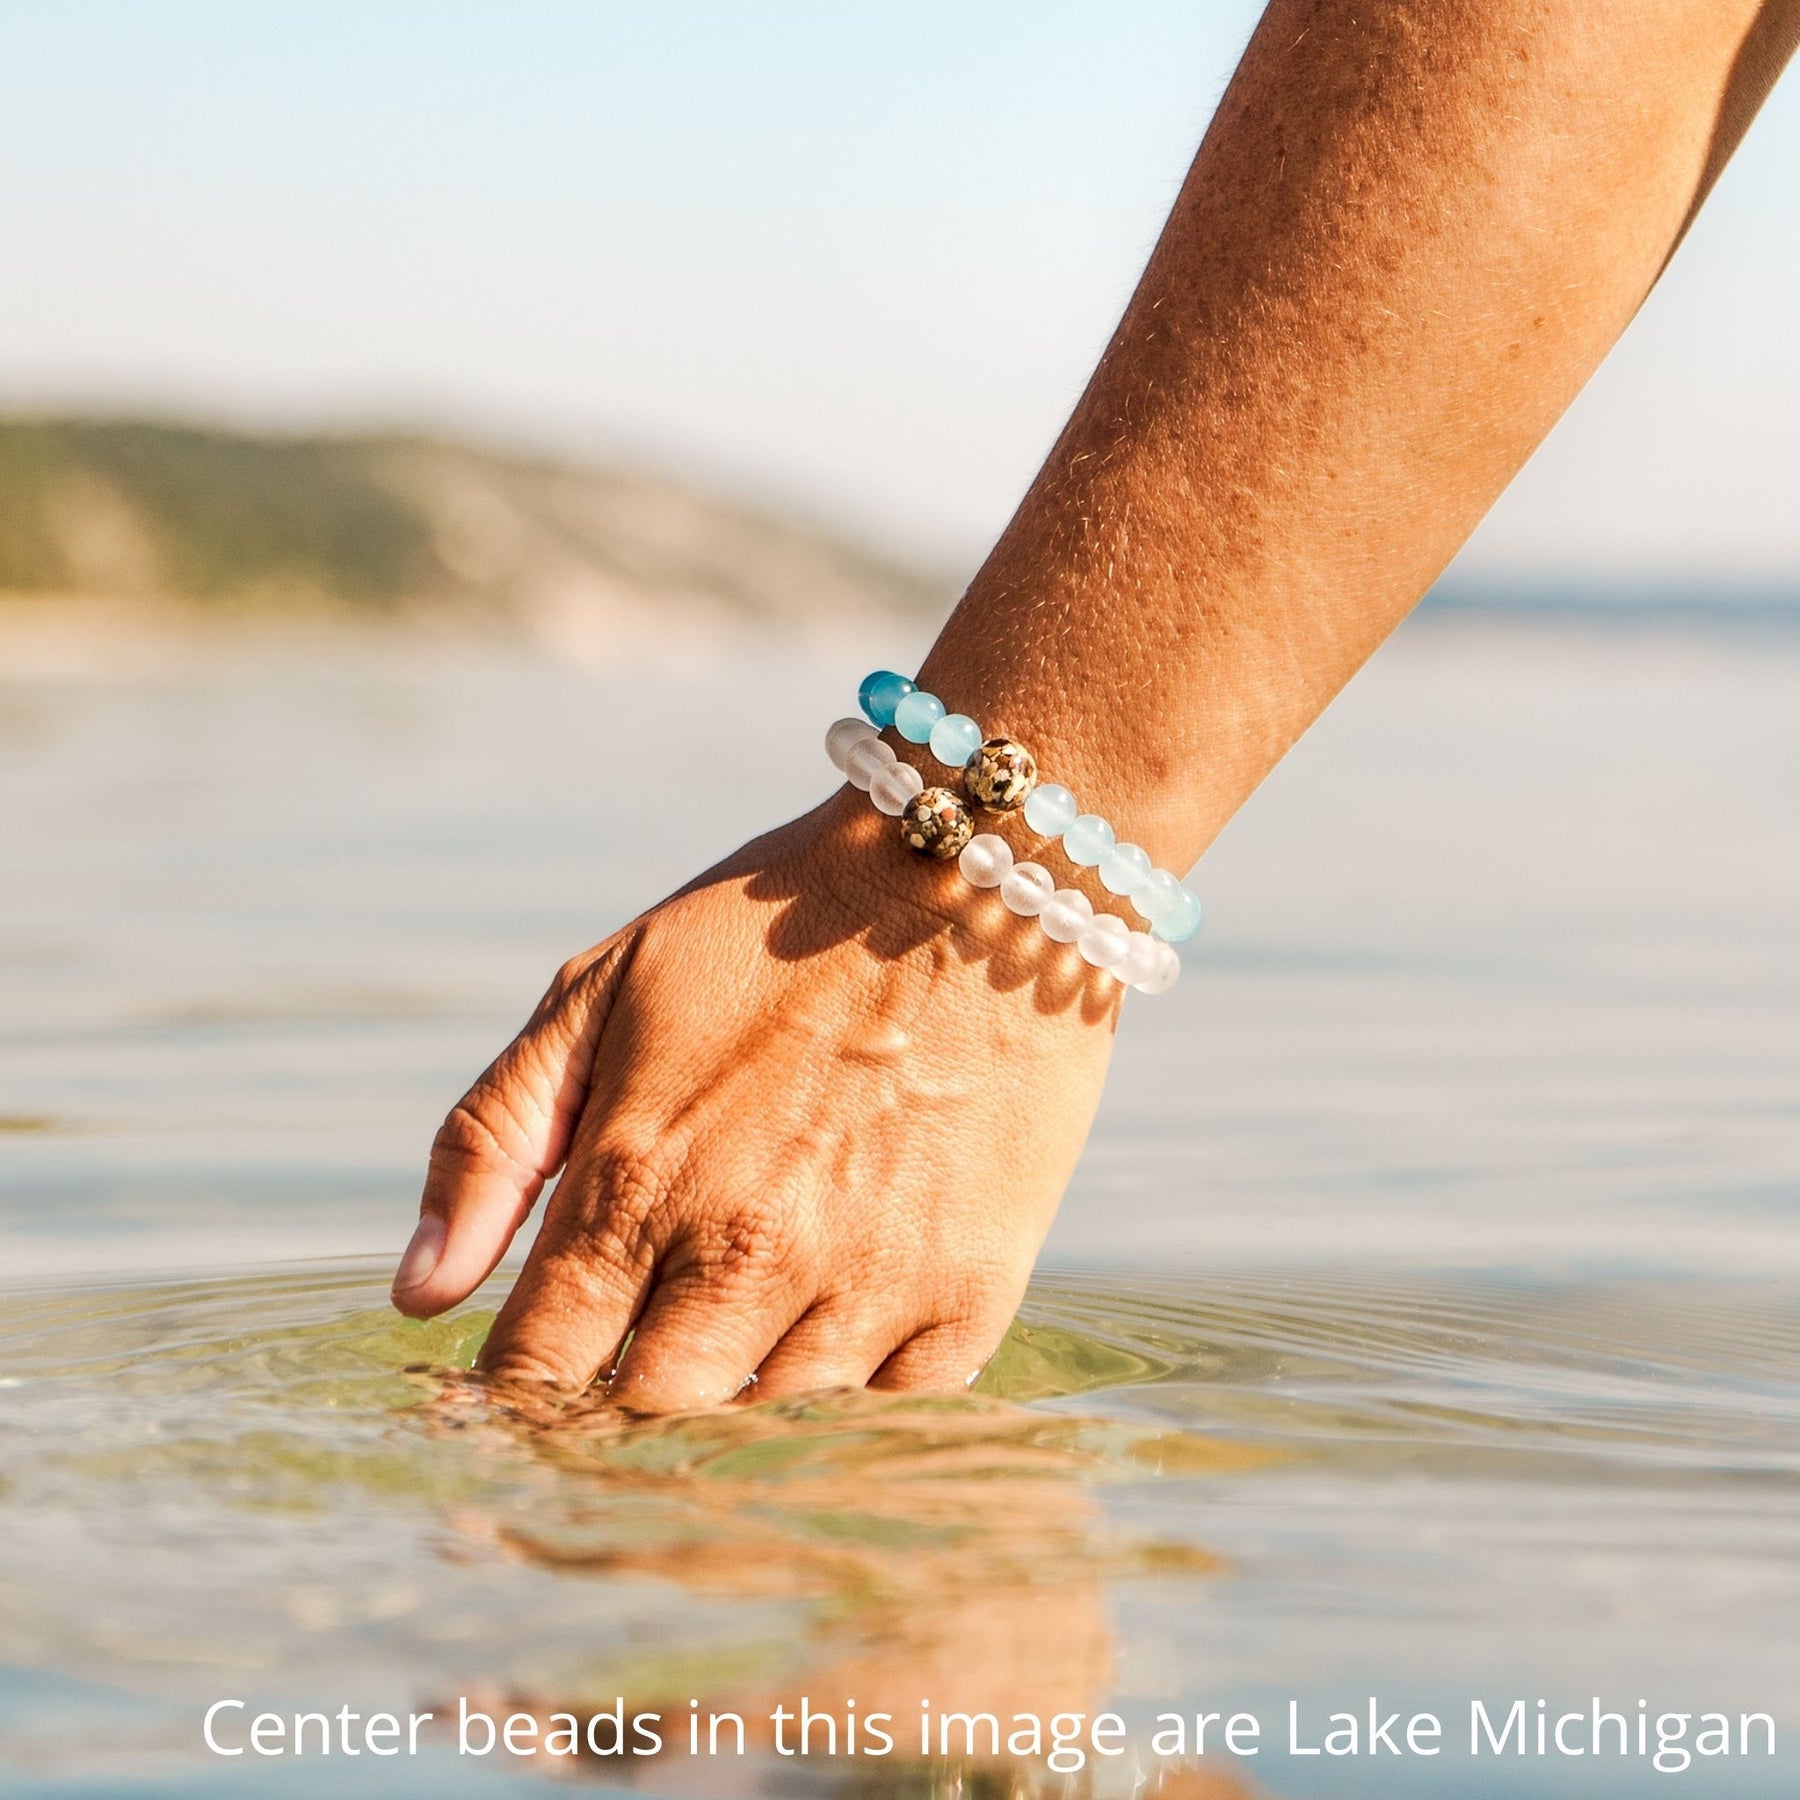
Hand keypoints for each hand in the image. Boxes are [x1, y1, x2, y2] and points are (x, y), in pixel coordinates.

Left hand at [390, 789, 1118, 1409]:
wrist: (976, 880)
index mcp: (639, 1178)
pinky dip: (850, 1419)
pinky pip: (892, 1422)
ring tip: (724, 1381)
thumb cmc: (768, 930)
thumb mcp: (600, 992)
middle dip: (609, 1433)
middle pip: (645, 1427)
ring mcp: (869, 1281)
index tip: (506, 1421)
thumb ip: (493, 1140)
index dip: (503, 1415)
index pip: (535, 1369)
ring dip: (731, 1429)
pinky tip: (827, 1362)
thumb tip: (418, 1297)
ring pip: (767, 1440)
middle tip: (616, 1406)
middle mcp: (748, 1250)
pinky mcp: (972, 1293)